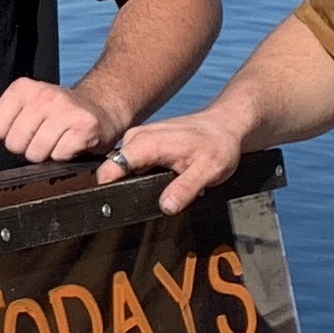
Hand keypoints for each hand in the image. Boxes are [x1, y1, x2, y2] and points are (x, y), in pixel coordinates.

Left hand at [0, 77, 125, 163]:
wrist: (99, 109)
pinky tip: (70, 144)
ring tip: (56, 141)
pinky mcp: (84, 127)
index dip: (7, 136)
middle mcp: (44, 95)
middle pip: (14, 143)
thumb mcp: (22, 110)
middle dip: (27, 148)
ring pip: (35, 153)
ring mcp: (65, 110)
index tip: (24, 129)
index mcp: (23, 88)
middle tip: (42, 137)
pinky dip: (64, 156)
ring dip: (46, 154)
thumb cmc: (56, 113)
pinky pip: (59, 156)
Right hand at [104, 105, 251, 214]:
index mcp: (146, 143)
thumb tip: (166, 206)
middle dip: (129, 187)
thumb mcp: (208, 171)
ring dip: (138, 179)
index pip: (110, 169)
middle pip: (114, 170)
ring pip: (123, 167)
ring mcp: (139, 137)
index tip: (120, 204)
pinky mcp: (143, 141)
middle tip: (158, 192)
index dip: (109, 189)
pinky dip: (144, 171)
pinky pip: (133, 161)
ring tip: (166, 179)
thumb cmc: (218, 144)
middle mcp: (137, 137)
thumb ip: (184, 189)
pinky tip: (165, 171)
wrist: (225, 126)